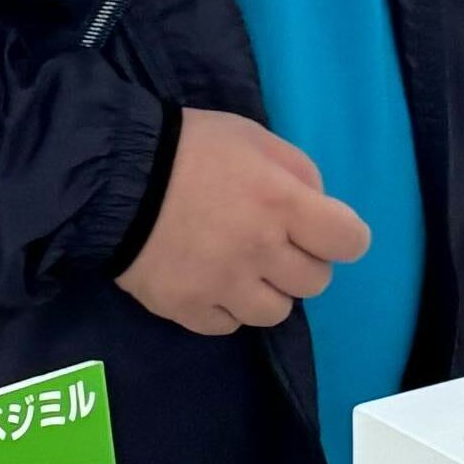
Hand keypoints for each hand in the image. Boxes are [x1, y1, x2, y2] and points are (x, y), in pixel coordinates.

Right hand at [121, 108, 368, 333]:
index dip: (342, 236)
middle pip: (316, 282)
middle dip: (301, 262)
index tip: (322, 230)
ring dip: (266, 290)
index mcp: (282, 202)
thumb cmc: (190, 147)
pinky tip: (209, 279)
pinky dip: (225, 307)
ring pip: (276, 313)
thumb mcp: (253, 137)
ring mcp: (224, 286)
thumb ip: (297, 171)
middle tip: (273, 242)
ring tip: (240, 265)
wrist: (113, 177)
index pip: (350, 241)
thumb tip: (318, 207)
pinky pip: (229, 326)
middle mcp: (260, 250)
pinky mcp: (188, 310)